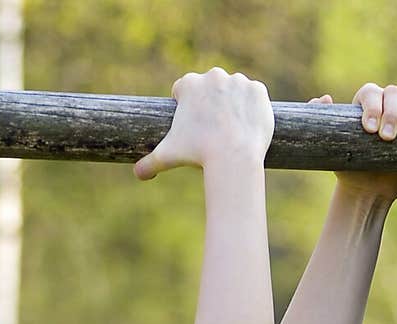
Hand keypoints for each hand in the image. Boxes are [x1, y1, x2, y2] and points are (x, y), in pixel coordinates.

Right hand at [135, 68, 274, 180]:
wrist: (234, 157)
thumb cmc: (198, 154)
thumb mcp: (168, 156)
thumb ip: (150, 162)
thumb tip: (138, 174)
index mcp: (190, 84)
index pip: (184, 90)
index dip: (186, 108)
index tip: (192, 124)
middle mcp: (213, 76)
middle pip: (210, 88)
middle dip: (210, 105)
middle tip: (213, 130)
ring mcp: (238, 81)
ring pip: (233, 92)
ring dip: (232, 105)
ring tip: (231, 130)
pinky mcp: (257, 90)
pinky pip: (254, 96)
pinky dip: (252, 109)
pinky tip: (247, 126)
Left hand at [309, 83, 396, 202]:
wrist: (368, 190)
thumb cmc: (350, 168)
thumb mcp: (331, 148)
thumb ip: (320, 123)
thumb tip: (323, 98)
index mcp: (365, 104)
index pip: (371, 93)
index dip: (372, 106)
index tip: (368, 129)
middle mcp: (386, 103)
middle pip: (394, 92)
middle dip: (391, 112)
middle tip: (387, 137)